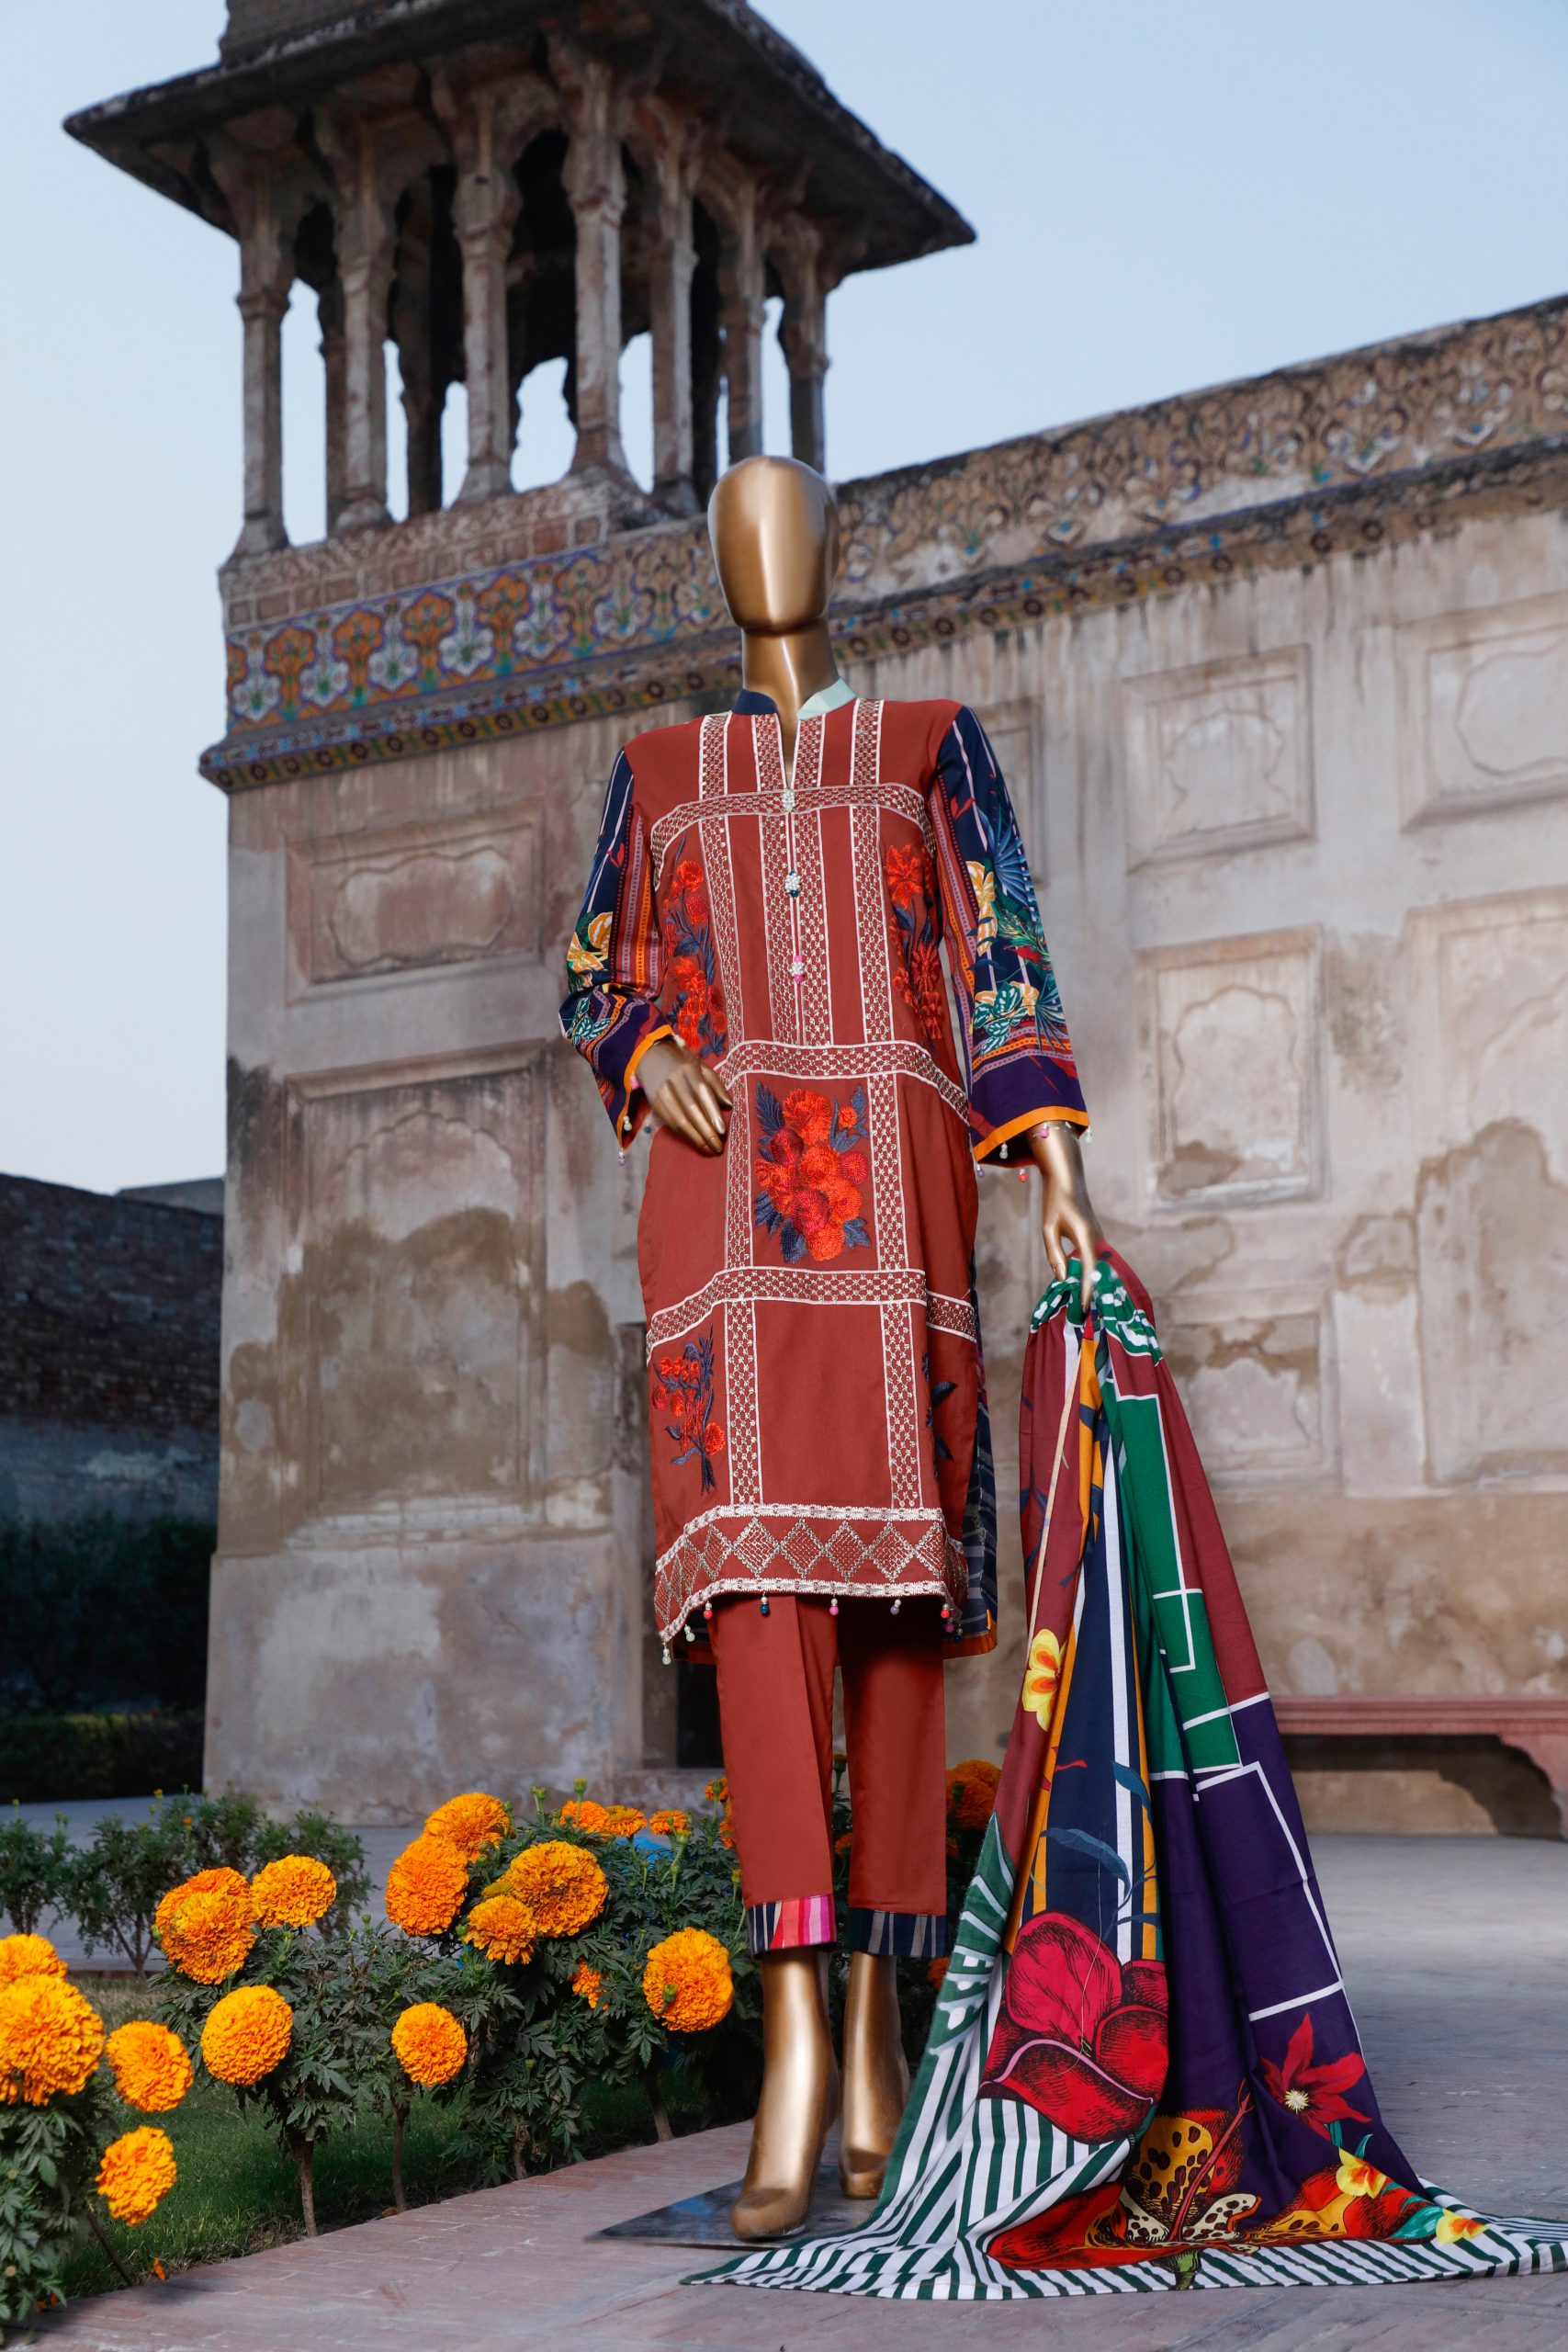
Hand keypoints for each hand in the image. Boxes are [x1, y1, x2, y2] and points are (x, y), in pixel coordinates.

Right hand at [638, 1035, 731, 1154]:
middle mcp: (673, 1081)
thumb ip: (717, 1086)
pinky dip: (684, 1135)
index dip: (712, 1113)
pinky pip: (671, 1124)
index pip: (702, 1093)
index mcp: (688, 1069)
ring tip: (709, 1149)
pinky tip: (695, 1141)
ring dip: (695, 1138)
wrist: (651, 1057)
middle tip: (718, 1147)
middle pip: (691, 1111)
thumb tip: (729, 1106)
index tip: (722, 1131)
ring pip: (679, 1121)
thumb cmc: (683, 1064)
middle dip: (706, 1132)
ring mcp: (661, 1094)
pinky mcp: (654, 1104)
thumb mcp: (702, 1068)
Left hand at [1028, 1123, 1103, 1308]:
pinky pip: (1095, 1258)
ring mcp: (1098, 1236)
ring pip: (1097, 1265)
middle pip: (1096, 1271)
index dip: (1086, 1290)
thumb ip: (1054, 1254)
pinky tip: (1083, 1284)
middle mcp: (1096, 1238)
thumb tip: (1062, 1277)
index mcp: (1084, 1236)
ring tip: (1085, 1305)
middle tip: (1085, 1316)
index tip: (1084, 1308)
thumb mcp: (1048, 1229)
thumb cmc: (1054, 1201)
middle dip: (1090, 1292)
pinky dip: (1091, 1272)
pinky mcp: (1095, 1235)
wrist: (1067, 1177)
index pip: (1088, 1270)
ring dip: (1091, 1283)